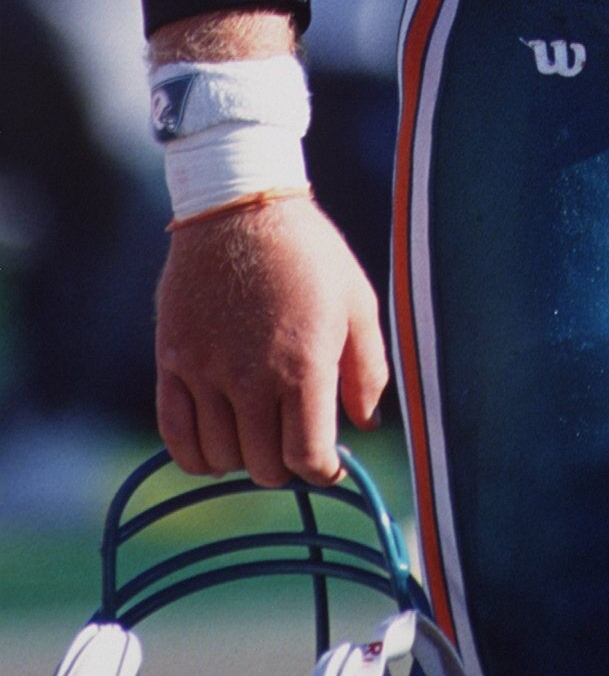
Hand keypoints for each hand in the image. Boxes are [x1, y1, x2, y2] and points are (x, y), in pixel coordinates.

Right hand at [156, 196, 387, 485]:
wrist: (241, 205)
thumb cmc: (308, 252)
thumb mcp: (357, 300)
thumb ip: (368, 369)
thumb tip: (365, 424)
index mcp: (304, 364)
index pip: (308, 458)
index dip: (322, 469)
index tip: (326, 462)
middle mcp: (251, 377)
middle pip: (264, 467)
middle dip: (285, 464)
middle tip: (294, 440)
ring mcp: (206, 371)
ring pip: (221, 458)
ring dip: (244, 456)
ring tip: (259, 431)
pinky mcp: (172, 362)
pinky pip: (176, 437)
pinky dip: (196, 455)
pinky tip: (217, 442)